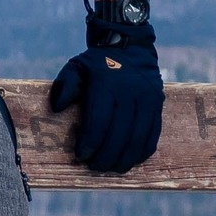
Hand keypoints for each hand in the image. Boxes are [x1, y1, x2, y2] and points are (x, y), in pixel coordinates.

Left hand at [48, 10, 162, 174]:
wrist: (129, 46)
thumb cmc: (97, 63)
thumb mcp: (75, 67)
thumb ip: (65, 86)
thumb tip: (57, 109)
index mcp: (106, 83)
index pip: (99, 121)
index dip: (90, 143)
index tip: (81, 156)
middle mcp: (130, 91)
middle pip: (119, 133)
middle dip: (106, 155)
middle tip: (95, 167)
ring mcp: (147, 98)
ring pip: (138, 137)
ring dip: (125, 158)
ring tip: (113, 168)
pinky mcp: (158, 103)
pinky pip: (153, 133)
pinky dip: (142, 150)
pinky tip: (131, 159)